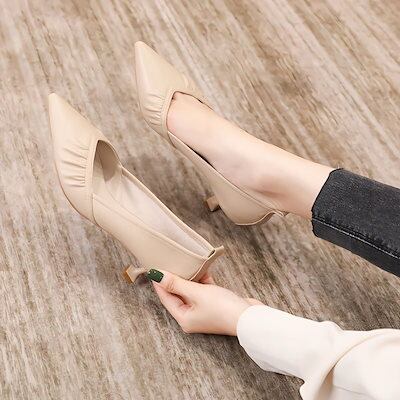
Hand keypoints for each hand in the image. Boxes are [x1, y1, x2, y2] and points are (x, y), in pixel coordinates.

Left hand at [148, 269, 262, 335]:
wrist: (250, 318)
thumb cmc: (223, 309)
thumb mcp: (197, 293)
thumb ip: (176, 283)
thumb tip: (157, 275)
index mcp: (183, 318)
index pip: (166, 298)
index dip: (159, 282)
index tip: (154, 267)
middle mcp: (192, 317)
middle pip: (177, 295)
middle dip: (174, 279)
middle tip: (168, 262)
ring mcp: (203, 311)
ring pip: (191, 291)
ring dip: (189, 278)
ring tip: (184, 262)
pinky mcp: (215, 305)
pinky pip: (203, 291)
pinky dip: (202, 281)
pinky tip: (203, 269)